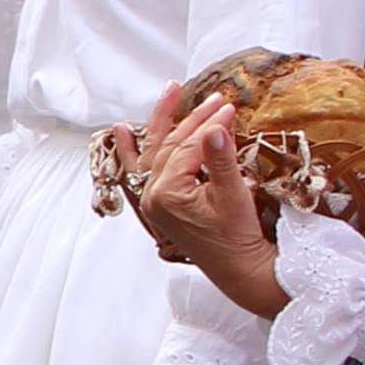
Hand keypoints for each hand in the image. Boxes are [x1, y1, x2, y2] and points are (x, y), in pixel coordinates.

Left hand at [130, 96, 278, 313]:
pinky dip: (136, 150)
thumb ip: (221, 158)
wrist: (240, 270)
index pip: (188, 147)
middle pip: (169, 146)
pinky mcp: (161, 206)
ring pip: (154, 153)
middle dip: (191, 118)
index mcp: (166, 194)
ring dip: (160, 124)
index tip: (230, 107)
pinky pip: (144, 171)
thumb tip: (216, 125)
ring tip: (167, 94)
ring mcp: (154, 202)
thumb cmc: (238, 237)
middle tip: (213, 97)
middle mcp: (153, 197)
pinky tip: (125, 133)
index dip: (210, 124)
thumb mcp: (233, 195)